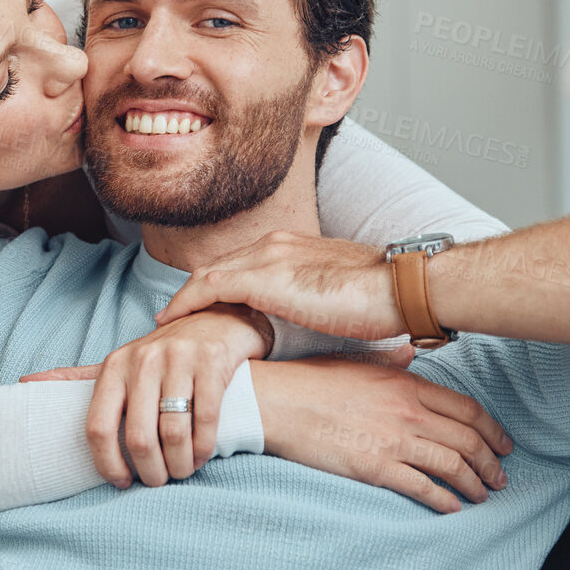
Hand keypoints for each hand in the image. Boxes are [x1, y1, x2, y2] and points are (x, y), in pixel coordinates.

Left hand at [20, 304, 272, 487]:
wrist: (216, 318)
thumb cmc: (161, 354)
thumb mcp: (119, 363)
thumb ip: (77, 378)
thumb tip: (24, 383)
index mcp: (113, 366)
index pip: (97, 427)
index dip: (107, 464)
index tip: (121, 482)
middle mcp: (142, 360)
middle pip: (138, 437)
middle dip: (150, 471)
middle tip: (158, 481)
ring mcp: (179, 359)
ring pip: (173, 432)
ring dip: (179, 464)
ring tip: (181, 471)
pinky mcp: (212, 361)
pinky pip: (205, 419)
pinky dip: (202, 447)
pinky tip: (199, 456)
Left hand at [155, 231, 407, 341]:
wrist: (402, 286)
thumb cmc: (384, 298)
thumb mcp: (340, 296)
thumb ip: (319, 302)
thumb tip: (323, 326)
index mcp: (294, 246)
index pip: (242, 262)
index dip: (217, 285)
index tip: (201, 306)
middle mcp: (275, 243)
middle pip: (219, 266)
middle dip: (194, 291)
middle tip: (174, 317)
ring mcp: (267, 257)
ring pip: (208, 274)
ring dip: (184, 298)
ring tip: (167, 322)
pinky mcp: (264, 277)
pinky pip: (210, 287)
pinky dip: (187, 302)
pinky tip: (172, 321)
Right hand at [252, 356, 512, 512]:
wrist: (276, 402)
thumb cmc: (310, 380)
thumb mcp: (355, 360)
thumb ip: (389, 360)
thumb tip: (410, 354)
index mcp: (406, 383)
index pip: (467, 409)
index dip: (493, 430)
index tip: (503, 445)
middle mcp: (408, 412)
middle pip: (468, 440)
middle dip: (491, 463)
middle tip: (500, 478)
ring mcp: (393, 441)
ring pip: (453, 466)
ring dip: (475, 484)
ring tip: (483, 495)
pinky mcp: (375, 467)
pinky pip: (423, 488)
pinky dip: (444, 500)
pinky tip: (452, 508)